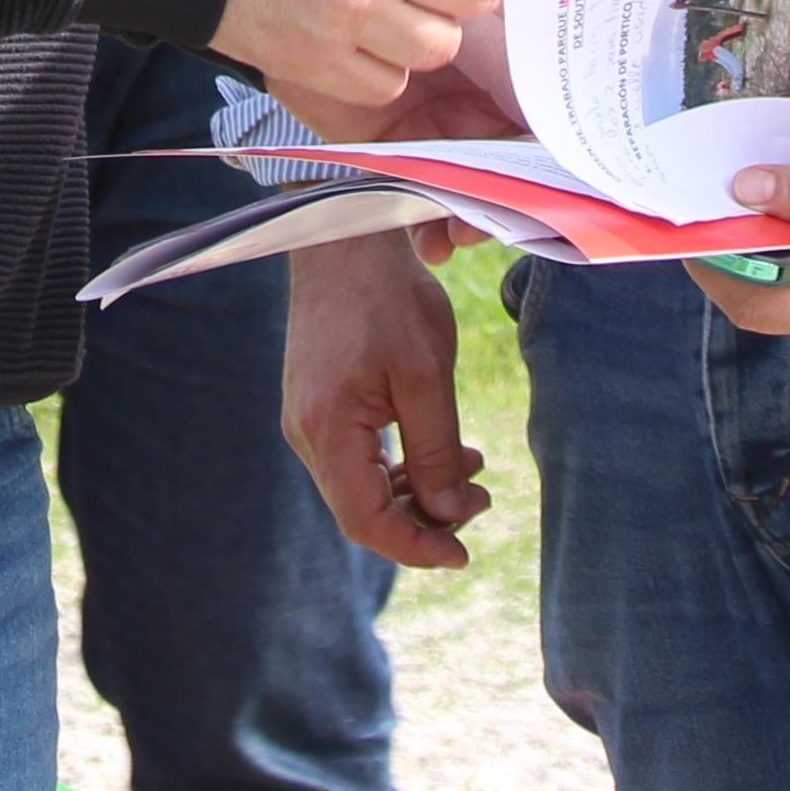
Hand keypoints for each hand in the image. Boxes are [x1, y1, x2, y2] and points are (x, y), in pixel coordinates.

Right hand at [280, 227, 489, 568]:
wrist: (344, 237)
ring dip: (417, 490)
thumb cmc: (387, 296)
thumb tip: (449, 515)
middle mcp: (306, 433)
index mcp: (327, 430)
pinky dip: (401, 464)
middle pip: (363, 510)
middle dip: (426, 517)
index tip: (464, 553)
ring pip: (363, 486)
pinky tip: (444, 447)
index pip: (366, 522)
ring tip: (473, 469)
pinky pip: (358, 457)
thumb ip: (436, 450)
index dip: (417, 548)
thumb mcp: (425, 373)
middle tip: (483, 497)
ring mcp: (307, 419)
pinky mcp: (318, 404)